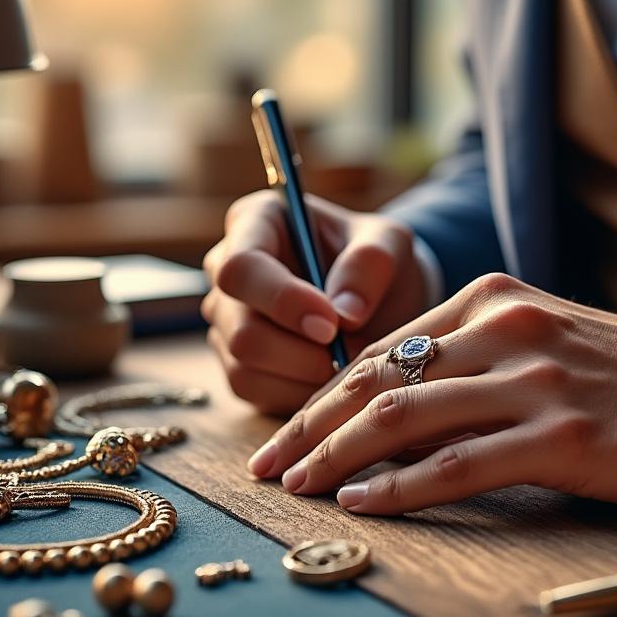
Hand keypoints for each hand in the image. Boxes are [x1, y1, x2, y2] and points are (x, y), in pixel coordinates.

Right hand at [202, 190, 428, 414]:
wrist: (382, 296)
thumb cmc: (378, 261)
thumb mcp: (390, 244)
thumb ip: (372, 262)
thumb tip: (345, 312)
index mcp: (255, 222)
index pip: (242, 267)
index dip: (283, 301)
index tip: (332, 323)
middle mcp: (226, 270)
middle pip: (241, 328)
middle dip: (301, 351)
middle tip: (349, 352)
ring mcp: (226, 319)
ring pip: (244, 366)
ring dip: (304, 375)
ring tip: (345, 361)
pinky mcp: (236, 361)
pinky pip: (252, 392)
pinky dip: (297, 394)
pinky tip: (329, 377)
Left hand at [246, 273, 616, 513]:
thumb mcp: (557, 342)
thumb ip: (487, 357)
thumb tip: (414, 401)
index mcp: (498, 300)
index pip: (386, 346)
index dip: (325, 392)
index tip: (288, 430)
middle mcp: (505, 329)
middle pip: (376, 378)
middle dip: (309, 424)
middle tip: (266, 464)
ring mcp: (533, 380)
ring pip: (402, 418)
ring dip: (334, 456)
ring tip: (294, 487)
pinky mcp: (561, 436)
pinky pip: (455, 465)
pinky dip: (397, 488)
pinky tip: (360, 503)